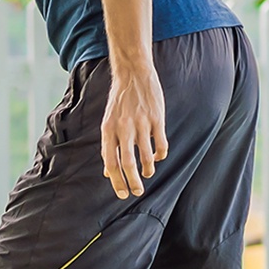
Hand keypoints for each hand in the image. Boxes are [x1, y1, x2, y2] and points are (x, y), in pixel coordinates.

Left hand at [100, 65, 168, 198]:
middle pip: (128, 163)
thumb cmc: (119, 103)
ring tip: (148, 174)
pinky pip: (160, 143)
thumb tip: (108, 172)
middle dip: (133, 182)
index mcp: (108, 131)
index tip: (122, 194)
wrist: (133, 74)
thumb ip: (109, 147)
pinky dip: (160, 155)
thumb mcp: (108, 123)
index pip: (111, 163)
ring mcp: (141, 123)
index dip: (116, 182)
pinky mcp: (156, 118)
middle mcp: (123, 128)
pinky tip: (158, 157)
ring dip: (148, 169)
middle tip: (137, 192)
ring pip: (146, 156)